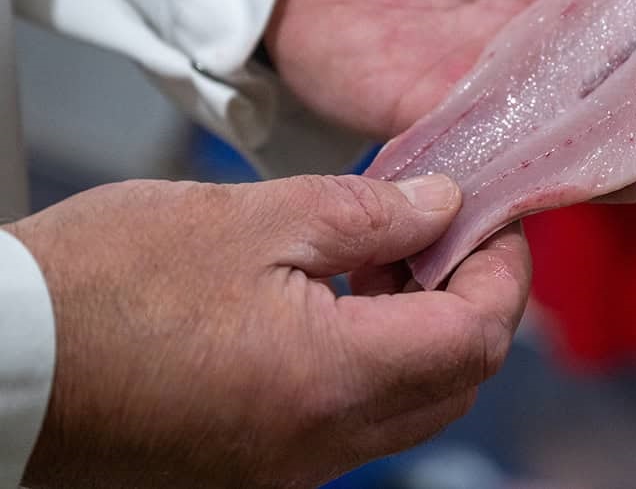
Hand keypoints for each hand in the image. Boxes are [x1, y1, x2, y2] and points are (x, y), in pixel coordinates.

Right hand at [5, 173, 528, 488]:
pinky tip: (332, 299)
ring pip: (406, 407)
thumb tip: (442, 207)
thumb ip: (365, 212)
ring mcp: (282, 470)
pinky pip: (348, 423)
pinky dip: (367, 361)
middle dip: (472, 300)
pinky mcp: (249, 469)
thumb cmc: (97, 287)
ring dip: (420, 330)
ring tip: (381, 253)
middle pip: (456, 381)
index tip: (494, 217)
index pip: (477, 338)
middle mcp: (317, 447)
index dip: (503, 271)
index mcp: (329, 382)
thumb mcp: (246, 219)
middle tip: (445, 229)